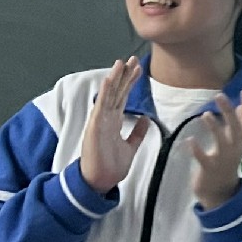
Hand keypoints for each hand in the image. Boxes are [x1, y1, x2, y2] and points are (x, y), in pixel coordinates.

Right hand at [78, 58, 148, 195]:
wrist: (100, 182)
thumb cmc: (111, 166)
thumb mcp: (131, 147)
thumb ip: (138, 133)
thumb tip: (146, 119)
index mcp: (114, 122)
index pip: (123, 97)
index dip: (130, 83)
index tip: (138, 69)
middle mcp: (106, 118)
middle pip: (116, 92)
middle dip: (125, 75)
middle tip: (133, 59)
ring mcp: (100, 121)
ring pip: (108, 95)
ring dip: (115, 78)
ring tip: (121, 62)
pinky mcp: (95, 126)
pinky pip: (100, 106)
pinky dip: (104, 92)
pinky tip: (109, 79)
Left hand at [186, 89, 241, 209]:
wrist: (221, 192)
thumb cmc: (227, 163)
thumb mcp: (236, 144)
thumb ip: (238, 126)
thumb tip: (241, 106)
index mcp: (241, 142)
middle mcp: (234, 149)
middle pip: (235, 128)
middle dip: (228, 112)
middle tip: (219, 96)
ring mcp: (223, 159)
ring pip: (221, 142)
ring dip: (214, 128)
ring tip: (205, 114)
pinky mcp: (209, 169)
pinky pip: (203, 158)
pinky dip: (197, 150)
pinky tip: (189, 140)